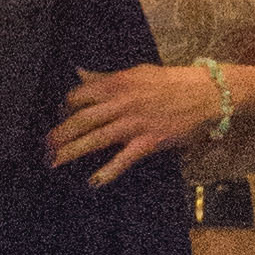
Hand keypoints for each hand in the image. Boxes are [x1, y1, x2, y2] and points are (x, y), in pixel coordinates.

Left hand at [49, 63, 229, 186]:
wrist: (209, 93)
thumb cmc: (174, 81)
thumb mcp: (138, 73)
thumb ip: (107, 78)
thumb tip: (79, 73)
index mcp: (118, 83)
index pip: (79, 95)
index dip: (64, 108)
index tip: (59, 119)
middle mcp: (122, 102)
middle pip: (81, 119)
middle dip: (59, 134)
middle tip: (44, 147)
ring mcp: (135, 123)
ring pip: (95, 138)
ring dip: (72, 151)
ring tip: (54, 162)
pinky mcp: (149, 141)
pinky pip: (123, 159)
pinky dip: (107, 171)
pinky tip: (93, 182)